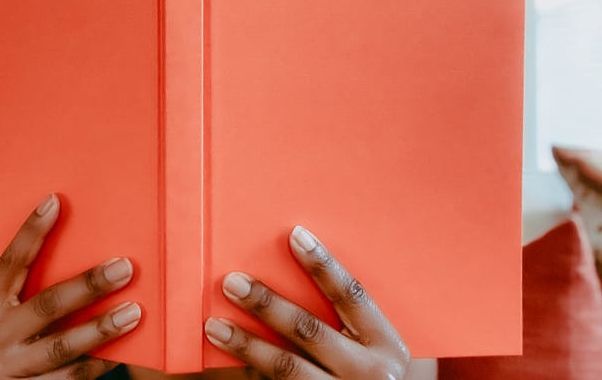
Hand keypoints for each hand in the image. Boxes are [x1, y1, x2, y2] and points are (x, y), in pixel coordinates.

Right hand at [0, 193, 140, 378]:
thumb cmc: (1, 349)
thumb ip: (25, 294)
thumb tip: (80, 250)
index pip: (9, 264)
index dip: (30, 233)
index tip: (55, 201)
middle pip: (46, 305)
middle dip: (88, 285)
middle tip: (124, 267)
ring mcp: (10, 371)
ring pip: (61, 348)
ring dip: (101, 329)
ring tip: (133, 312)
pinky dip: (97, 365)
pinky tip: (123, 354)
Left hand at [204, 226, 409, 379]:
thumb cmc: (374, 372)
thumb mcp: (377, 347)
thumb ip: (349, 320)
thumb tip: (295, 270)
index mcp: (385, 344)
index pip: (351, 295)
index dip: (324, 265)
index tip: (296, 236)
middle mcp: (367, 372)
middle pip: (309, 330)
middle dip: (267, 305)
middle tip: (233, 283)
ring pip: (287, 367)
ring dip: (247, 344)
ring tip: (215, 326)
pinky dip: (251, 373)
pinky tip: (226, 363)